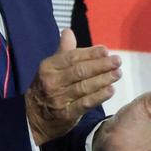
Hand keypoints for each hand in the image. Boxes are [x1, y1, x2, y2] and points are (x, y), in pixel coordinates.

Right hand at [25, 29, 121, 145]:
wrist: (33, 118)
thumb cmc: (46, 88)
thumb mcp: (50, 68)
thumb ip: (63, 51)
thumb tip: (68, 31)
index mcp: (48, 67)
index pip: (72, 57)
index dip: (90, 53)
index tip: (106, 50)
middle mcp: (52, 81)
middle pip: (80, 71)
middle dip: (101, 65)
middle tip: (117, 61)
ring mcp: (59, 99)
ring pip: (84, 86)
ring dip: (103, 79)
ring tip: (117, 73)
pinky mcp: (66, 114)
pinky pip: (85, 104)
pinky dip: (99, 96)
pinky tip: (110, 90)